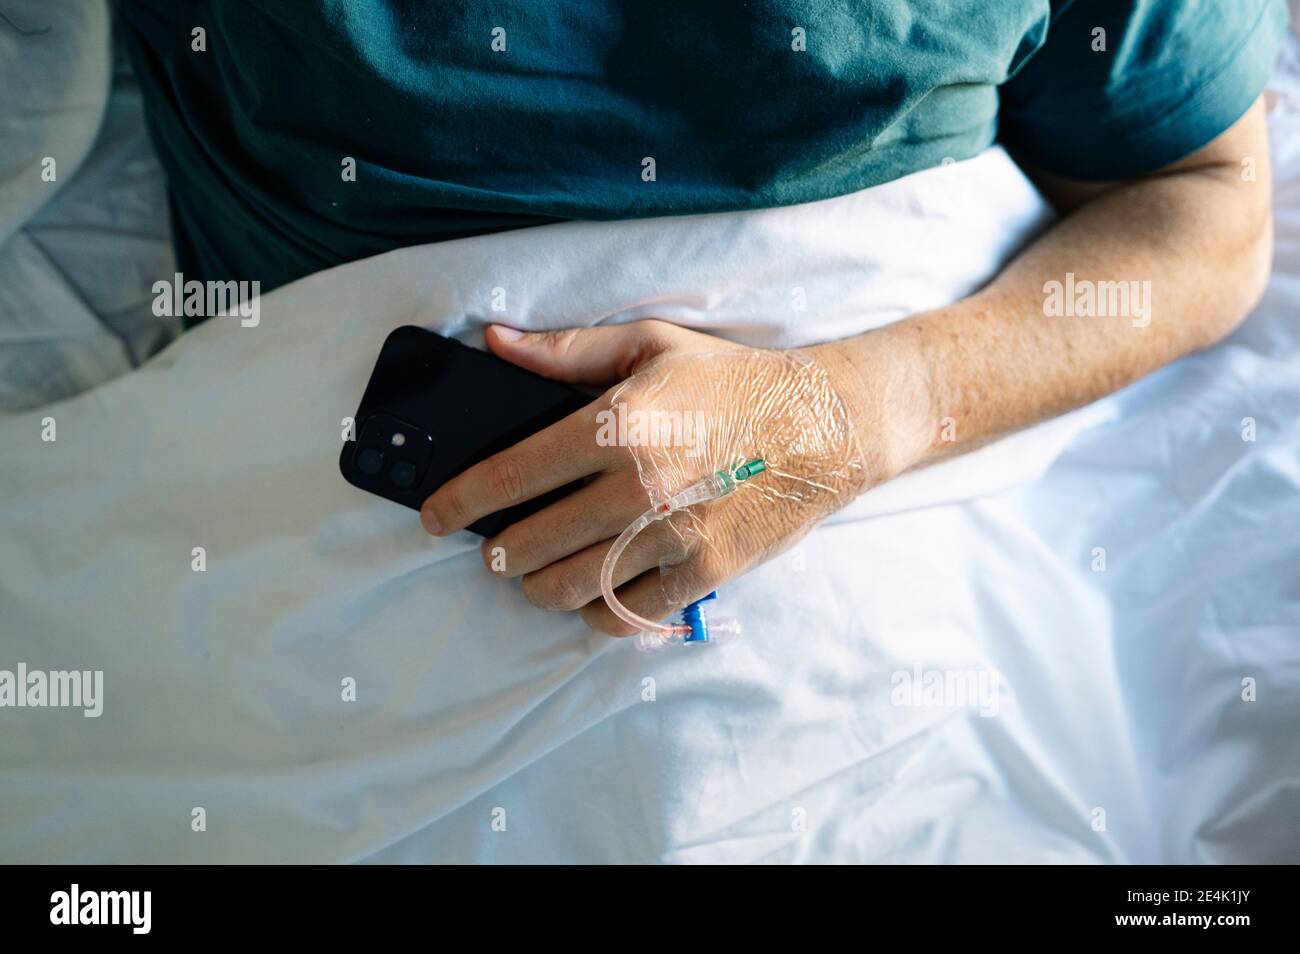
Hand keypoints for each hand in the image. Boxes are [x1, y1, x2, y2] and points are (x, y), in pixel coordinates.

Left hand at [420, 321, 882, 634]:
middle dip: (496, 554)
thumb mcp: (650, 344)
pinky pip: (627, 614)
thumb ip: (566, 350)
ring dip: (537, 587)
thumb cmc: (735, 380)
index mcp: (614, 424)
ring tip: (534, 575)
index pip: (509, 474)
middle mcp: (636, 486)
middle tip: (490, 551)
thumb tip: (496, 342)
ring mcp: (671, 536)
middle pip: (530, 543)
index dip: (459, 502)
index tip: (435, 516)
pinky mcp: (704, 572)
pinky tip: (591, 598)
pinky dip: (597, 614)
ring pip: (570, 588)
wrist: (828, 423)